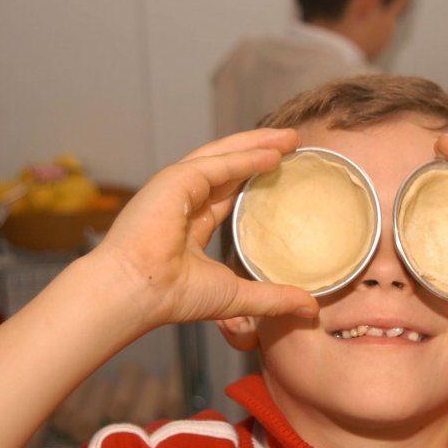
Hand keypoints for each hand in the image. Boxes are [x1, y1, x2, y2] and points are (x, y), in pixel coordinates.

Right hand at [93, 128, 318, 326]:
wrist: (136, 292)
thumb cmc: (173, 297)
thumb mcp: (237, 294)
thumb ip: (273, 297)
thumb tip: (310, 309)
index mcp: (191, 225)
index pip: (228, 193)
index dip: (256, 179)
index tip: (285, 171)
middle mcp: (183, 200)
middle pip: (230, 167)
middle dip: (262, 152)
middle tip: (295, 143)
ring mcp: (177, 187)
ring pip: (224, 156)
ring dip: (258, 144)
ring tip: (290, 138)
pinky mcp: (175, 179)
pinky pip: (219, 163)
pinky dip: (247, 156)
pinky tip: (273, 153)